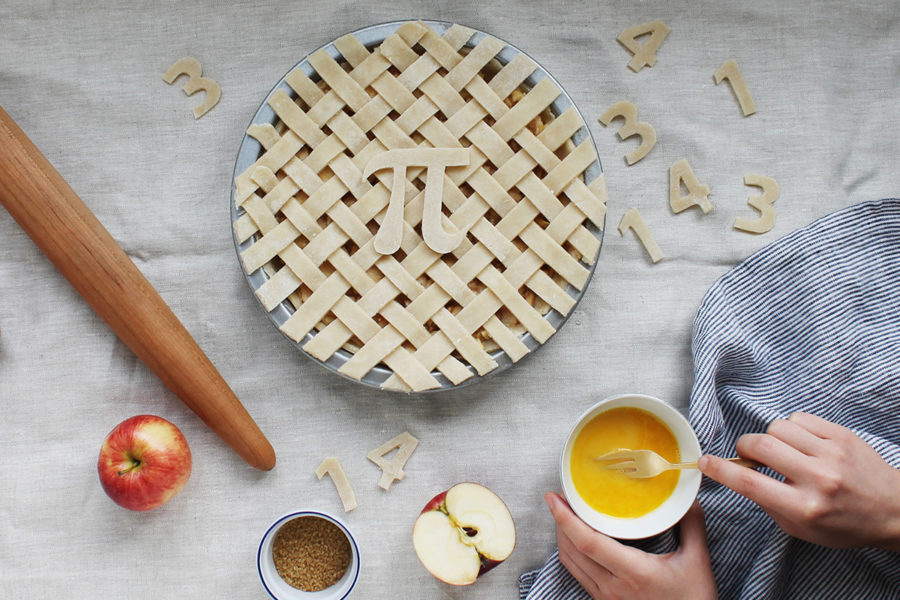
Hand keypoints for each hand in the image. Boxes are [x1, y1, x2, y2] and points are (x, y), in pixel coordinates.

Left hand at [546, 492, 716, 599]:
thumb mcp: (698, 561)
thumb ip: (692, 524)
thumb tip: (687, 496)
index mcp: (633, 573)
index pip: (588, 542)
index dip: (566, 518)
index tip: (554, 498)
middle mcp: (613, 586)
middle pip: (571, 549)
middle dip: (560, 520)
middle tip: (561, 496)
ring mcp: (606, 596)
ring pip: (570, 561)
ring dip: (563, 535)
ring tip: (565, 512)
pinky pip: (577, 572)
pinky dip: (571, 551)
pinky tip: (576, 537)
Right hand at [699, 412, 899, 550]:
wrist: (893, 509)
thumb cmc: (844, 524)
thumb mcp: (801, 529)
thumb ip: (768, 503)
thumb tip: (740, 474)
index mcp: (804, 507)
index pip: (750, 483)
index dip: (720, 469)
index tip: (704, 462)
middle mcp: (818, 479)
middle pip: (760, 446)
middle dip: (744, 447)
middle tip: (750, 455)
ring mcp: (832, 454)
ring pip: (777, 427)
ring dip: (771, 438)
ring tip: (783, 451)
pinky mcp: (842, 435)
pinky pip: (799, 419)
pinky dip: (792, 429)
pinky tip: (802, 443)